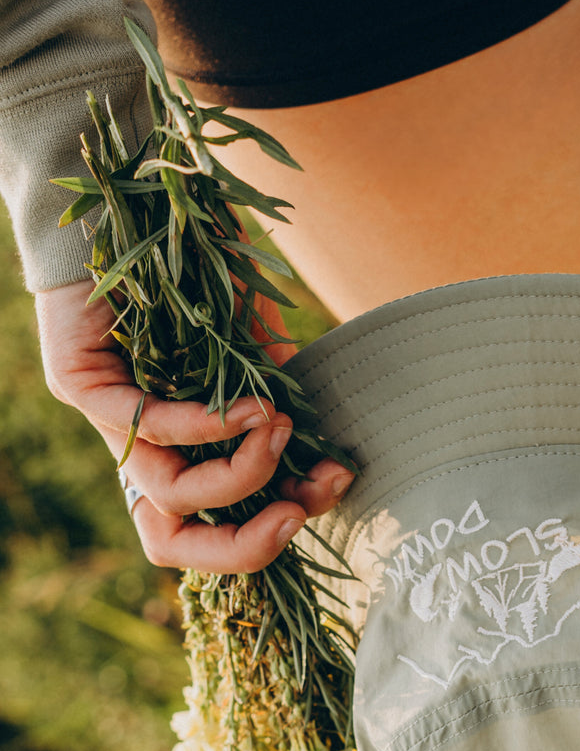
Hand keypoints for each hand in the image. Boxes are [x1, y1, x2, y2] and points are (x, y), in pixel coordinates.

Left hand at [36, 280, 353, 572]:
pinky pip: (149, 428)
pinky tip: (255, 410)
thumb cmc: (204, 276)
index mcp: (176, 450)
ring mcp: (104, 421)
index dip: (263, 537)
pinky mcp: (80, 383)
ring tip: (281, 429)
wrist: (140, 203)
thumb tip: (321, 456)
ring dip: (241, 474)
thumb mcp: (257, 352)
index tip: (328, 491)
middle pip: (171, 540)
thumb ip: (277, 403)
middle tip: (298, 514)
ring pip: (166, 495)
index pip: (206, 529)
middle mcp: (136, 448)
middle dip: (244, 547)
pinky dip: (208, 427)